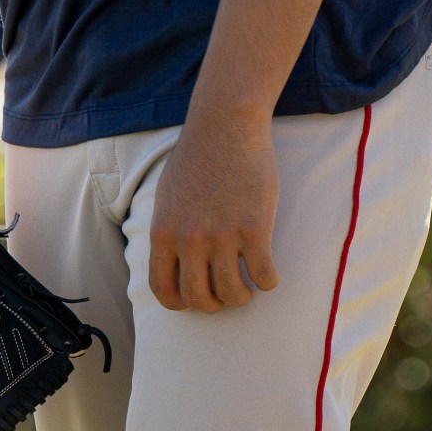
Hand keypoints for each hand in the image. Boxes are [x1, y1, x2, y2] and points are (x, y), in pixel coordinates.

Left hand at [147, 112, 279, 313]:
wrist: (226, 125)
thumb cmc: (197, 156)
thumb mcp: (166, 196)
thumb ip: (168, 230)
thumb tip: (174, 262)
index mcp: (164, 232)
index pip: (163, 290)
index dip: (180, 304)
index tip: (194, 301)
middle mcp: (190, 239)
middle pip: (199, 298)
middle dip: (213, 304)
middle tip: (224, 294)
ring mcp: (223, 235)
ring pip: (233, 293)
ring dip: (241, 297)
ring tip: (247, 288)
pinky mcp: (255, 228)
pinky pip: (264, 276)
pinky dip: (268, 282)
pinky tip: (268, 274)